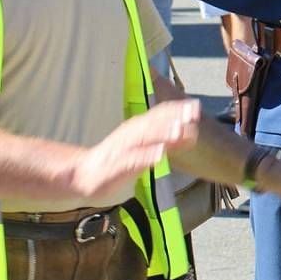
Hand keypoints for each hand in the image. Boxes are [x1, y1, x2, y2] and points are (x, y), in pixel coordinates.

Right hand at [73, 99, 200, 197]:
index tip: (196, 105)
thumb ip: (166, 139)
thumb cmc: (119, 158)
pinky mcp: (117, 166)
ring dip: (162, 132)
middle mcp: (132, 133)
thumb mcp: (145, 145)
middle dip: (174, 117)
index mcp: (138, 126)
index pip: (160, 113)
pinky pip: (132, 160)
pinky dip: (146, 156)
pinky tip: (158, 154)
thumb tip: (190, 131)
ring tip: (178, 130)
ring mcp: (124, 148)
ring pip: (144, 138)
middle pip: (155, 122)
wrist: (84, 173)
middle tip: (193, 113)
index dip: (178, 109)